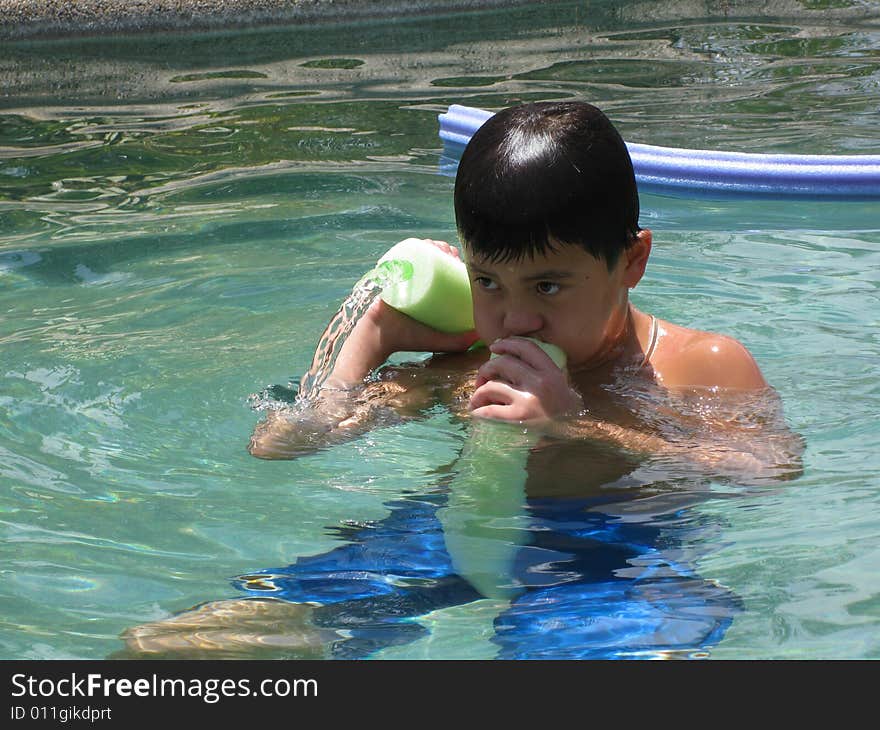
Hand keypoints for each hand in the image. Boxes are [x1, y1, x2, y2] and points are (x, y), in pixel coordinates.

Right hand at [364, 238, 477, 354]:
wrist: (378, 335)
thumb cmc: (407, 338)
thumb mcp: (437, 340)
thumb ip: (457, 343)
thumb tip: (480, 339)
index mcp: (427, 293)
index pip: (444, 272)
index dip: (455, 263)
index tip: (461, 262)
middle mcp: (415, 282)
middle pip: (434, 260)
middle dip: (446, 251)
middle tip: (452, 255)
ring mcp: (403, 275)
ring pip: (422, 254)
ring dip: (435, 245)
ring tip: (443, 250)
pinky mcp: (391, 271)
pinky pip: (405, 253)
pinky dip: (418, 244)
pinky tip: (429, 243)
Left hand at [469, 337, 583, 422]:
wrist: (575, 438)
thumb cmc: (565, 413)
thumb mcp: (562, 386)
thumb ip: (545, 372)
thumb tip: (518, 358)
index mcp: (551, 372)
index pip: (526, 348)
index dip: (507, 343)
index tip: (495, 347)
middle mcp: (540, 383)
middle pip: (502, 363)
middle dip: (485, 370)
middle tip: (481, 379)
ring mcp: (528, 400)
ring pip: (491, 386)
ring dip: (478, 393)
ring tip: (477, 400)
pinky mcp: (518, 419)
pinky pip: (489, 410)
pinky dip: (478, 412)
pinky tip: (476, 414)